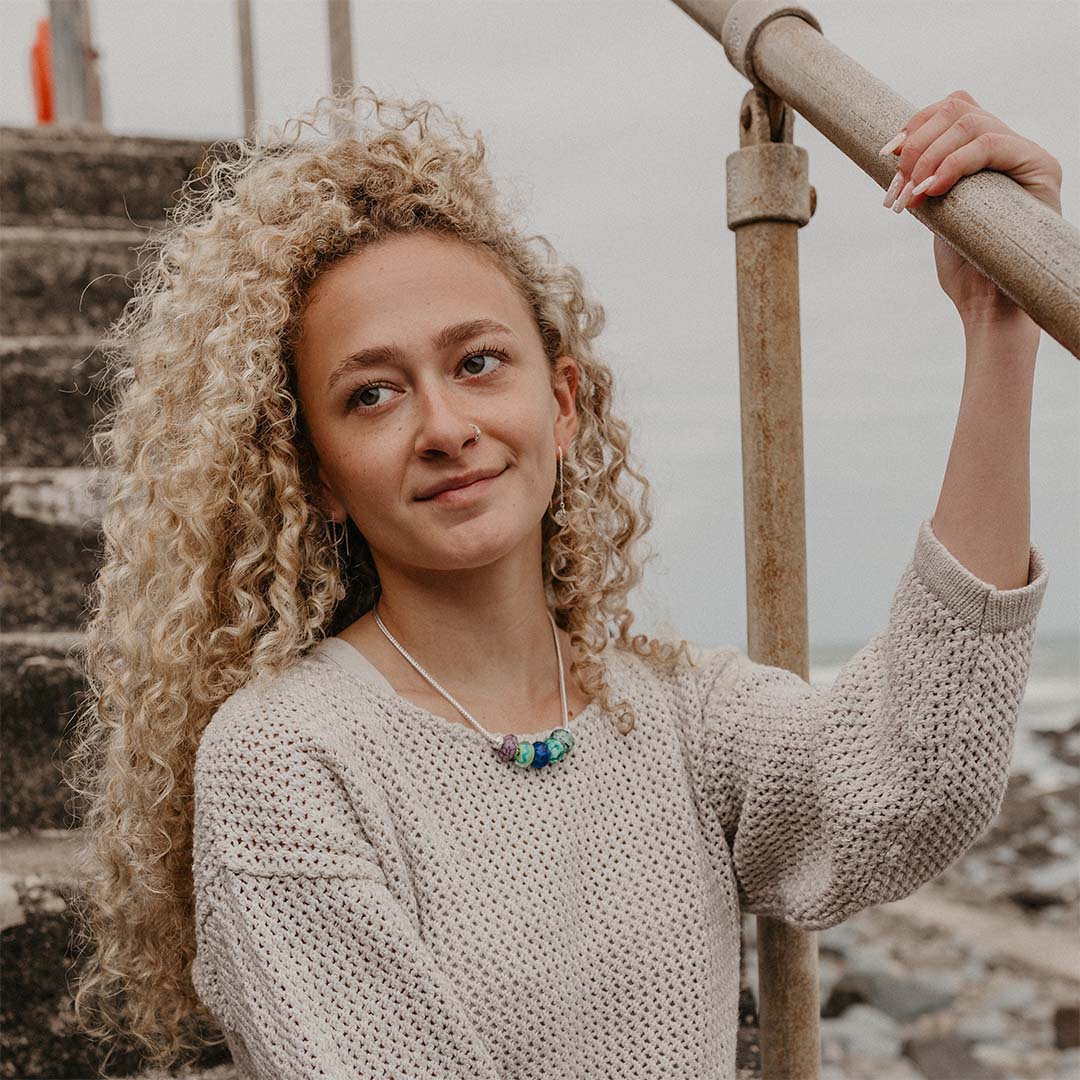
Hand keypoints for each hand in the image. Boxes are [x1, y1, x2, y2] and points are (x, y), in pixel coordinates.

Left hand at [880, 90, 1062, 328]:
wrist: (989, 303)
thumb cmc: (963, 265)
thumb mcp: (936, 211)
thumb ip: (926, 178)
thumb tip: (894, 151)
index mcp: (986, 153)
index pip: (953, 108)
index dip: (915, 124)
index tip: (885, 155)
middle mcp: (1010, 148)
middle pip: (958, 108)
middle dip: (916, 144)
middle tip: (899, 188)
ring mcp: (1027, 156)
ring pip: (971, 122)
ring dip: (929, 157)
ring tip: (912, 196)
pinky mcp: (1040, 169)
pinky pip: (991, 145)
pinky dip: (952, 165)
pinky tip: (931, 192)